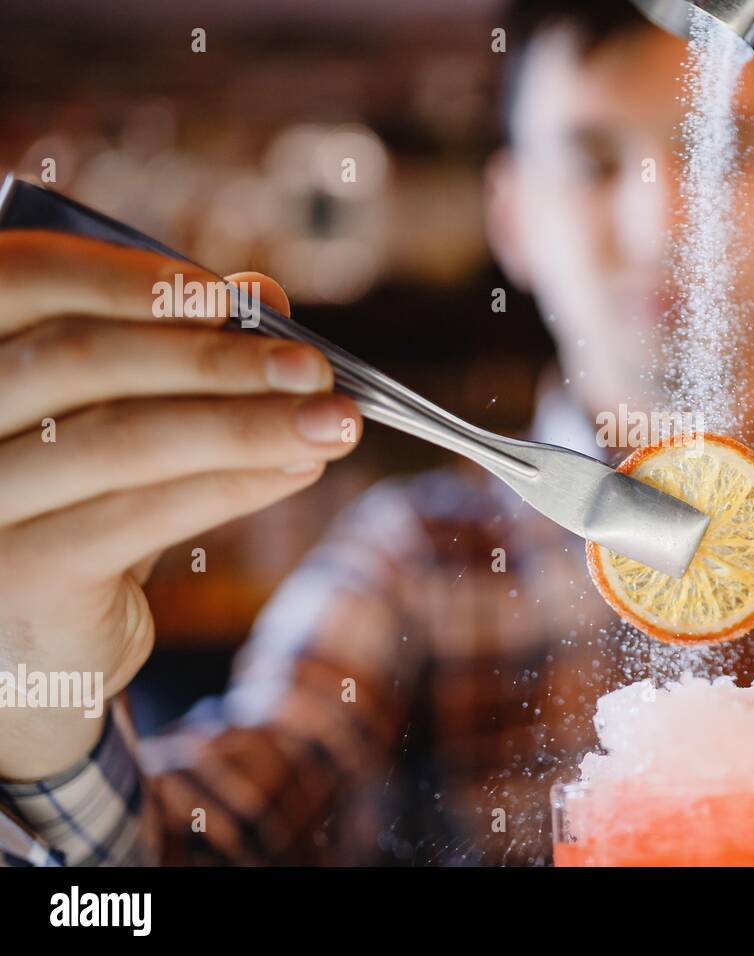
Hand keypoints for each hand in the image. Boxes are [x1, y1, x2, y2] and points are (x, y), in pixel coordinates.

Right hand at [0, 231, 361, 780]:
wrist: (26, 647)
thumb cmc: (69, 508)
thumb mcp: (111, 420)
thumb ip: (171, 350)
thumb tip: (261, 295)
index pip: (26, 277)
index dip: (126, 280)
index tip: (228, 298)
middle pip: (80, 357)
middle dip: (216, 360)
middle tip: (316, 369)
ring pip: (121, 438)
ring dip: (246, 426)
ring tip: (333, 424)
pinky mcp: (19, 575)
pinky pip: (141, 515)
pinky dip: (232, 486)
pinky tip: (298, 470)